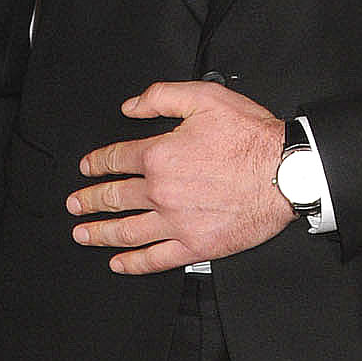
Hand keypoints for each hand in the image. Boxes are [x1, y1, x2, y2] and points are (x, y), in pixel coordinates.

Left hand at [69, 81, 293, 273]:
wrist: (286, 173)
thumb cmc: (251, 138)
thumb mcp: (204, 98)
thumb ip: (161, 97)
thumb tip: (131, 106)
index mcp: (160, 155)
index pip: (116, 159)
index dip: (97, 163)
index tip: (87, 168)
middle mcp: (161, 191)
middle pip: (113, 198)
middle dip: (89, 201)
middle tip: (74, 205)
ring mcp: (176, 222)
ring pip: (126, 231)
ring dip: (99, 234)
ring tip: (83, 234)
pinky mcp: (195, 246)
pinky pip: (156, 259)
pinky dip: (133, 263)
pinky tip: (119, 263)